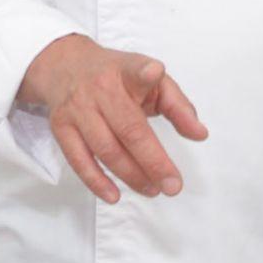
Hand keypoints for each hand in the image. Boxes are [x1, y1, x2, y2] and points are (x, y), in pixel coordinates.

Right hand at [17, 33, 208, 201]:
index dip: (145, 73)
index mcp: (126, 70)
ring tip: (153, 190)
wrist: (64, 66)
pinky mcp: (61, 127)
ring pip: (106, 149)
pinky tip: (114, 196)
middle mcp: (100, 88)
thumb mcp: (150, 81)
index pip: (136, 69)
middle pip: (128, 129)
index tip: (154, 73)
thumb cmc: (116, 77)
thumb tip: (200, 135)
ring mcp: (78, 109)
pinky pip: (78, 160)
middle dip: (153, 161)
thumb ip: (178, 106)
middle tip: (173, 185)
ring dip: (131, 175)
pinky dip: (96, 181)